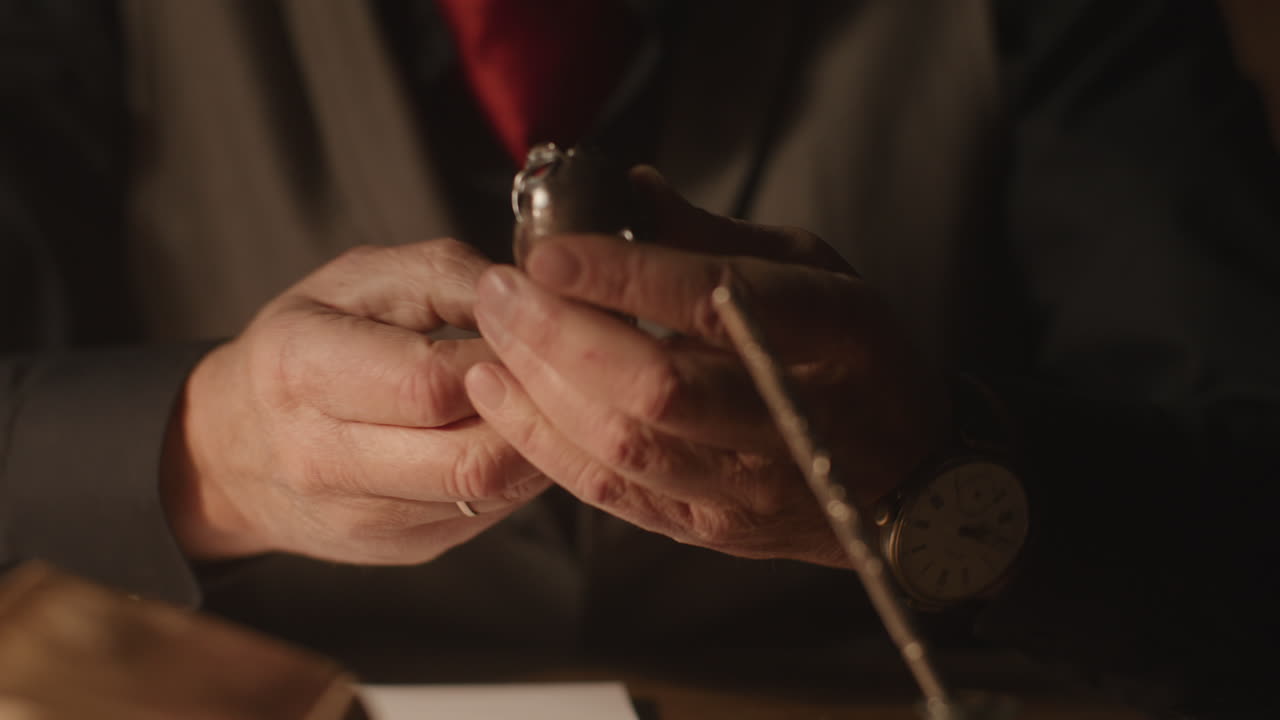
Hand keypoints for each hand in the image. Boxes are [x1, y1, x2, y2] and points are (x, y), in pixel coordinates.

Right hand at [162, 239, 547, 563]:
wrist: (234, 450)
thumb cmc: (307, 344)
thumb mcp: (359, 279)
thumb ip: (446, 274)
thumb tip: (530, 294)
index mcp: (301, 368)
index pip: (431, 383)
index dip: (503, 356)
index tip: (537, 328)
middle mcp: (323, 459)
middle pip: (471, 458)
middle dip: (538, 411)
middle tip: (565, 370)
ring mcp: (365, 519)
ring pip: (490, 494)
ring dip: (540, 445)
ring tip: (553, 399)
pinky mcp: (404, 550)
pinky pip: (489, 514)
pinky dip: (522, 472)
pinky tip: (521, 434)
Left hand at [465, 174, 948, 567]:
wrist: (907, 476)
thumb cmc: (854, 354)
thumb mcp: (812, 271)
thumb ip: (716, 237)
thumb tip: (626, 188)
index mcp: (831, 332)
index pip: (713, 304)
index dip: (622, 277)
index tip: (549, 251)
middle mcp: (791, 419)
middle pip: (654, 388)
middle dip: (559, 336)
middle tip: (499, 290)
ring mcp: (748, 487)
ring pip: (623, 446)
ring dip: (539, 389)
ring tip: (491, 336)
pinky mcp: (710, 529)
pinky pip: (612, 492)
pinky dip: (544, 443)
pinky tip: (500, 395)